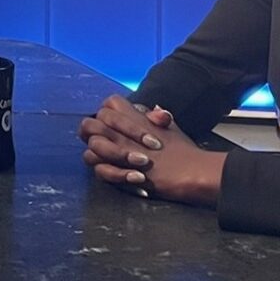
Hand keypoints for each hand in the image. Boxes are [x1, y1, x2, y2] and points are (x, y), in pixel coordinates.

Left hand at [78, 95, 225, 205]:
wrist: (191, 172)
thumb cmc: (183, 151)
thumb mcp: (170, 127)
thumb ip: (157, 118)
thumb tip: (155, 109)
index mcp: (133, 116)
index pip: (108, 104)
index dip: (109, 115)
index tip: (117, 127)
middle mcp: (121, 130)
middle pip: (88, 124)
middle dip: (95, 135)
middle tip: (110, 145)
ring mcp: (118, 149)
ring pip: (91, 146)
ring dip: (102, 156)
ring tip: (122, 163)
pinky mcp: (118, 169)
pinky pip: (99, 169)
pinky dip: (110, 174)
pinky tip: (130, 176)